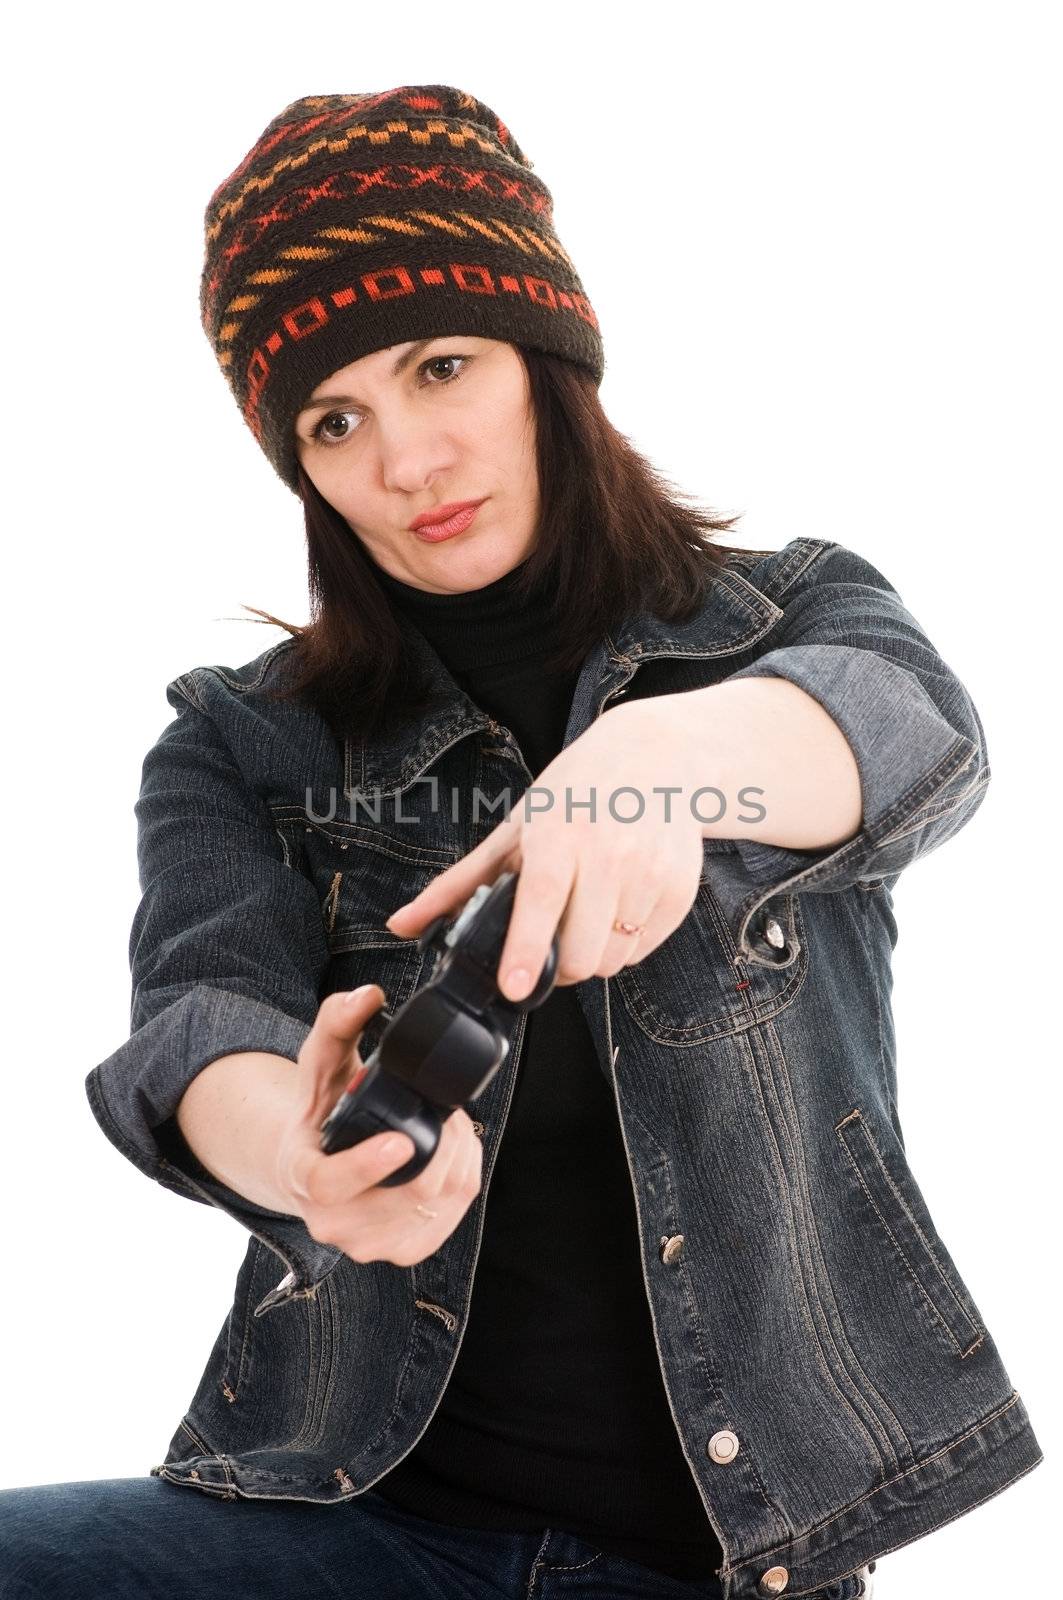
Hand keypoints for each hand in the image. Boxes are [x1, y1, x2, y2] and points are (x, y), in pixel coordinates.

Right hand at [276, 986, 482, 1266]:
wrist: (316, 1165)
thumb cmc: (319, 1110)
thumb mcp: (320, 1062)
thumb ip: (337, 1022)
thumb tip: (366, 995)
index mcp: (304, 1179)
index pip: (331, 1185)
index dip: (367, 1166)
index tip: (401, 1141)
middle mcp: (335, 1224)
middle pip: (408, 1195)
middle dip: (444, 1143)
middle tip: (449, 1110)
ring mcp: (371, 1245)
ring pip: (439, 1204)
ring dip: (460, 1158)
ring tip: (449, 1126)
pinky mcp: (405, 1252)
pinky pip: (454, 1215)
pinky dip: (463, 1177)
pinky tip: (451, 1154)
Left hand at [385, 700, 704, 1001]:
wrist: (656, 758)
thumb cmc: (575, 794)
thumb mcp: (515, 830)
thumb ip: (457, 884)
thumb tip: (401, 925)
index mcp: (558, 835)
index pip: (542, 900)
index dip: (527, 948)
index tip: (516, 986)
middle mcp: (609, 852)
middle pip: (582, 953)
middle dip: (558, 965)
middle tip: (550, 942)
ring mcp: (651, 871)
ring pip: (614, 959)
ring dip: (593, 955)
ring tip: (586, 914)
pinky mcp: (681, 887)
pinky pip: (643, 949)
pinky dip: (625, 943)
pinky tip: (618, 905)